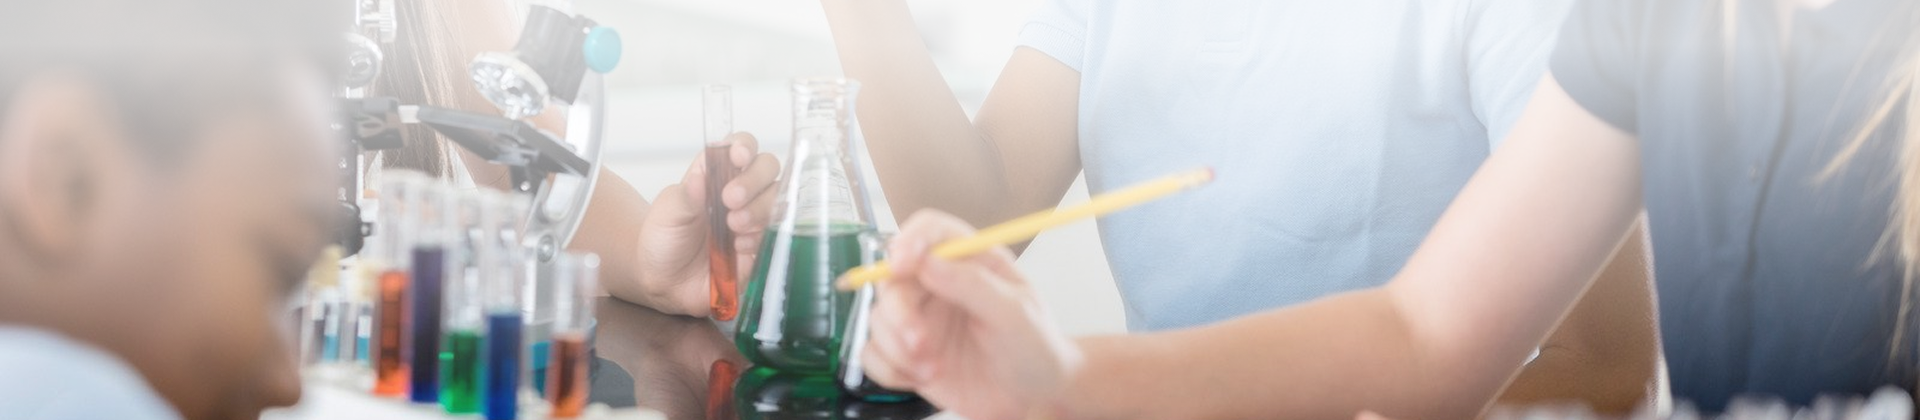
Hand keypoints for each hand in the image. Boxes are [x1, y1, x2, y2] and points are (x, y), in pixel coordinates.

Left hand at [631, 132, 779, 315]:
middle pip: (768, 166)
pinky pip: (775, 232)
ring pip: (777, 197)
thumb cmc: (665, 240)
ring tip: (733, 226)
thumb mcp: (668, 213)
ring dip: (758, 209)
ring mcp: (754, 216)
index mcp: (715, 173)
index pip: (741, 146)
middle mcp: (740, 190)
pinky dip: (758, 236)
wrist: (667, 282)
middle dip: (754, 180)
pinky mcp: (761, 243)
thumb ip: (686, 195)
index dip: (745, 146)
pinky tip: (738, 246)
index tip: (739, 157)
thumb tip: (701, 176)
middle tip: (730, 199)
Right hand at [861, 209, 1084, 419]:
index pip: (929, 231)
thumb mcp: (1016, 312)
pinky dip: (889, 369)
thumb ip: (973, 284)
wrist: (1036, 396)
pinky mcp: (908, 352)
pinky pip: (874, 354)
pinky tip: (920, 379)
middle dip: (898, 312)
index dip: (909, 241)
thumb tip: (928, 262)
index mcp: (970, 260)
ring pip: (878, 318)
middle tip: (918, 341)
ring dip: (896, 347)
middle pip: (892, 277)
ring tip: (931, 370)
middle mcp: (939, 284)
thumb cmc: (1036, 347)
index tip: (901, 264)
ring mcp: (921, 319)